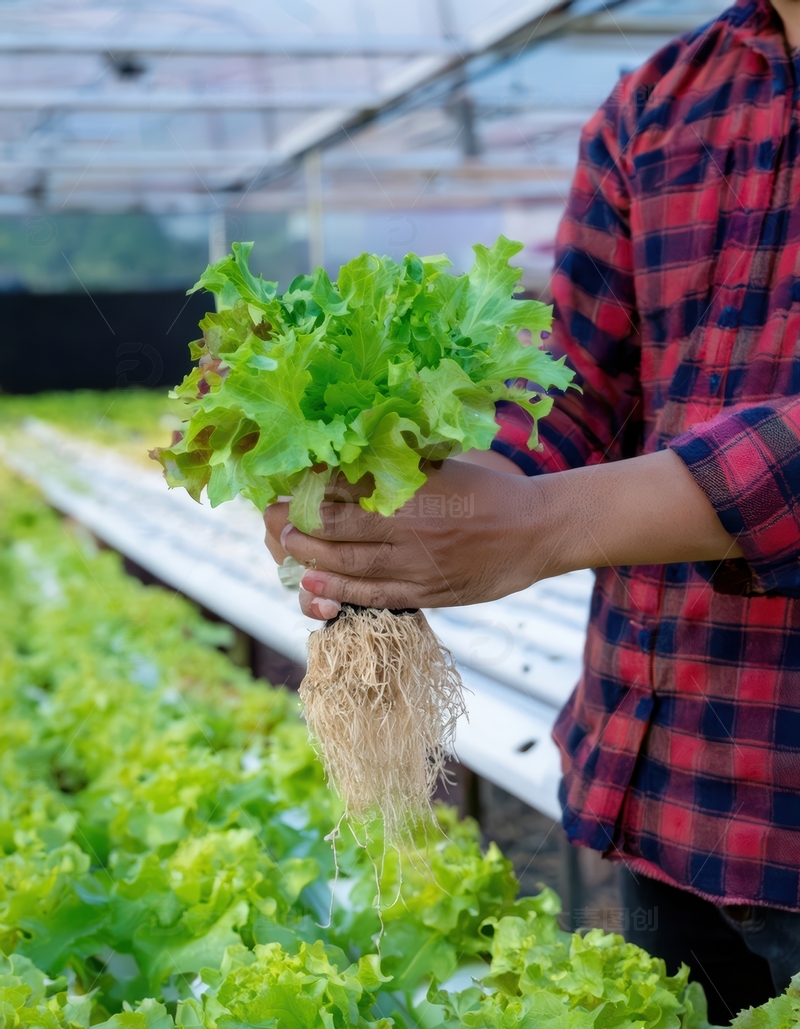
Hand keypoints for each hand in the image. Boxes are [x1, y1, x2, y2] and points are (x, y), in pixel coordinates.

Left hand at [265, 448, 742, 620]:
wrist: (540, 531)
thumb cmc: (494, 489)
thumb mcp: (448, 464)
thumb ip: (404, 462)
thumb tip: (358, 450)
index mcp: (415, 494)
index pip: (349, 493)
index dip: (312, 493)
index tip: (285, 488)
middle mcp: (412, 532)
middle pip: (342, 532)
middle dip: (301, 527)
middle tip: (273, 521)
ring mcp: (421, 568)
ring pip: (353, 568)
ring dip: (314, 560)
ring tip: (286, 553)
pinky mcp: (431, 594)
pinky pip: (379, 596)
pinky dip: (344, 593)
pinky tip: (317, 588)